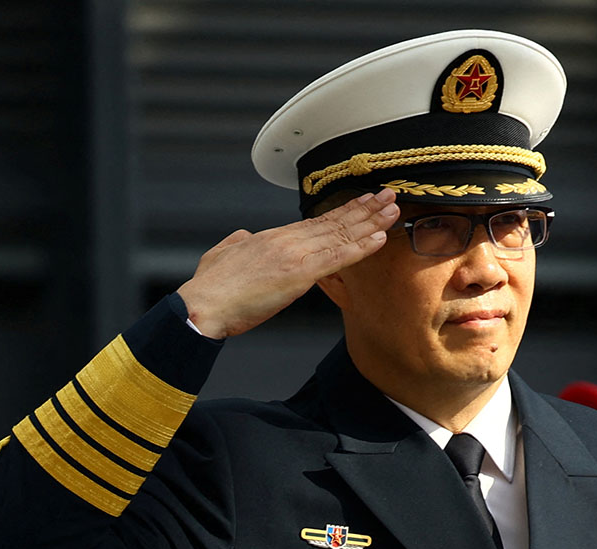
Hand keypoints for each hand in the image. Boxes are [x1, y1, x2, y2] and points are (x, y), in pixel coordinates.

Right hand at [176, 188, 397, 337]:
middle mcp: (288, 240)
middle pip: (334, 222)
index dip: (342, 211)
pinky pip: (338, 258)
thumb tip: (243, 236)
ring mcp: (295, 255)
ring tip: (392, 210)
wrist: (203, 305)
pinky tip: (379, 238)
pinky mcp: (299, 274)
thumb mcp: (223, 254)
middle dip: (364, 209)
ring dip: (371, 223)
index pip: (316, 222)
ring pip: (341, 235)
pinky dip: (361, 247)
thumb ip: (237, 242)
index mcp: (273, 237)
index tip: (362, 202)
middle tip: (388, 195)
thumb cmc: (211, 287)